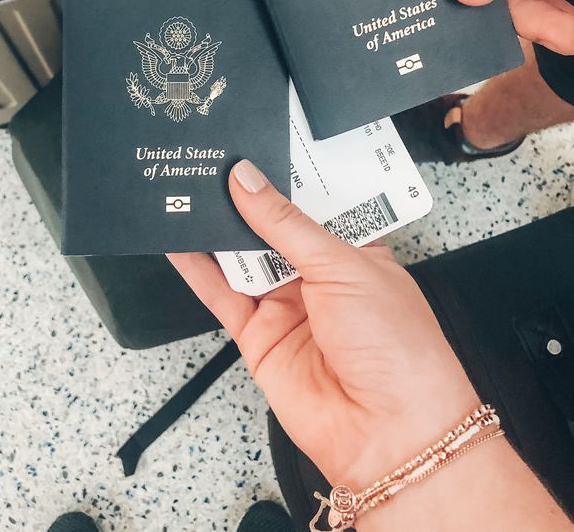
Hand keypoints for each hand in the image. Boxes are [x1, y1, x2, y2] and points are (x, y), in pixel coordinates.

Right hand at [169, 160, 476, 488]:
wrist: (389, 434)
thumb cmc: (397, 348)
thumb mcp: (344, 266)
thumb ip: (286, 224)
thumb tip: (247, 180)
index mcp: (353, 249)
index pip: (312, 200)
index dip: (285, 173)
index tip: (255, 139)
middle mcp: (318, 274)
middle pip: (270, 225)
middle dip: (243, 196)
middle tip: (211, 158)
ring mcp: (285, 303)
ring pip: (240, 255)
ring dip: (215, 227)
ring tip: (186, 186)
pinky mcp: (257, 335)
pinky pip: (220, 294)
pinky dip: (196, 269)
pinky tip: (176, 241)